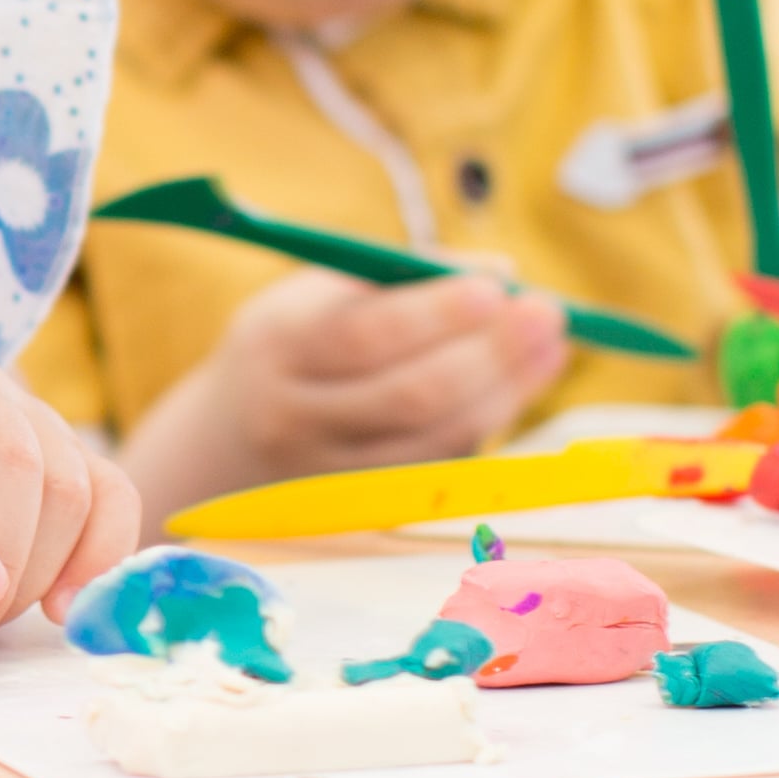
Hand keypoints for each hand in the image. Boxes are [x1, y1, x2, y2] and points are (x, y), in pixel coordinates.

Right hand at [124, 269, 568, 517]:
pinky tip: (518, 384)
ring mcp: (332, 473)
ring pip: (436, 438)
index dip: (435, 314)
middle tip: (545, 312)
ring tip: (550, 345)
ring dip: (506, 390)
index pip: (362, 336)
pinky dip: (488, 421)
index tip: (496, 287)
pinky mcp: (366, 506)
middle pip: (408, 395)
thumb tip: (501, 271)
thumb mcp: (315, 296)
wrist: (227, 442)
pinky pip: (441, 464)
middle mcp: (296, 417)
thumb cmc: (293, 345)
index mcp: (277, 347)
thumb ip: (398, 278)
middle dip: (490, 352)